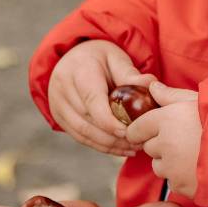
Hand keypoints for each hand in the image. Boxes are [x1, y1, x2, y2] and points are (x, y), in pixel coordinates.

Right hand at [48, 40, 155, 155]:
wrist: (73, 59)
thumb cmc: (99, 58)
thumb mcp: (115, 58)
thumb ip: (130, 74)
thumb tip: (150, 84)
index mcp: (79, 70)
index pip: (92, 101)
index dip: (110, 121)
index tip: (131, 131)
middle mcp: (63, 88)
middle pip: (89, 121)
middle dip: (115, 136)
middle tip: (140, 141)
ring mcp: (57, 104)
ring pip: (83, 133)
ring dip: (109, 145)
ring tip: (133, 147)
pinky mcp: (58, 117)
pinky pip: (80, 137)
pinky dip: (101, 146)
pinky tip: (120, 148)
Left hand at [125, 82, 201, 197]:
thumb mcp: (199, 101)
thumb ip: (171, 95)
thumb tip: (151, 88)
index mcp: (166, 120)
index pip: (136, 129)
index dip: (142, 130)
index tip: (150, 132)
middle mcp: (164, 144)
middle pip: (149, 148)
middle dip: (161, 145)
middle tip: (185, 141)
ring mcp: (172, 168)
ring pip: (159, 167)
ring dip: (170, 164)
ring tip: (195, 156)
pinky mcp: (182, 186)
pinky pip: (174, 183)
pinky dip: (183, 178)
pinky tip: (202, 169)